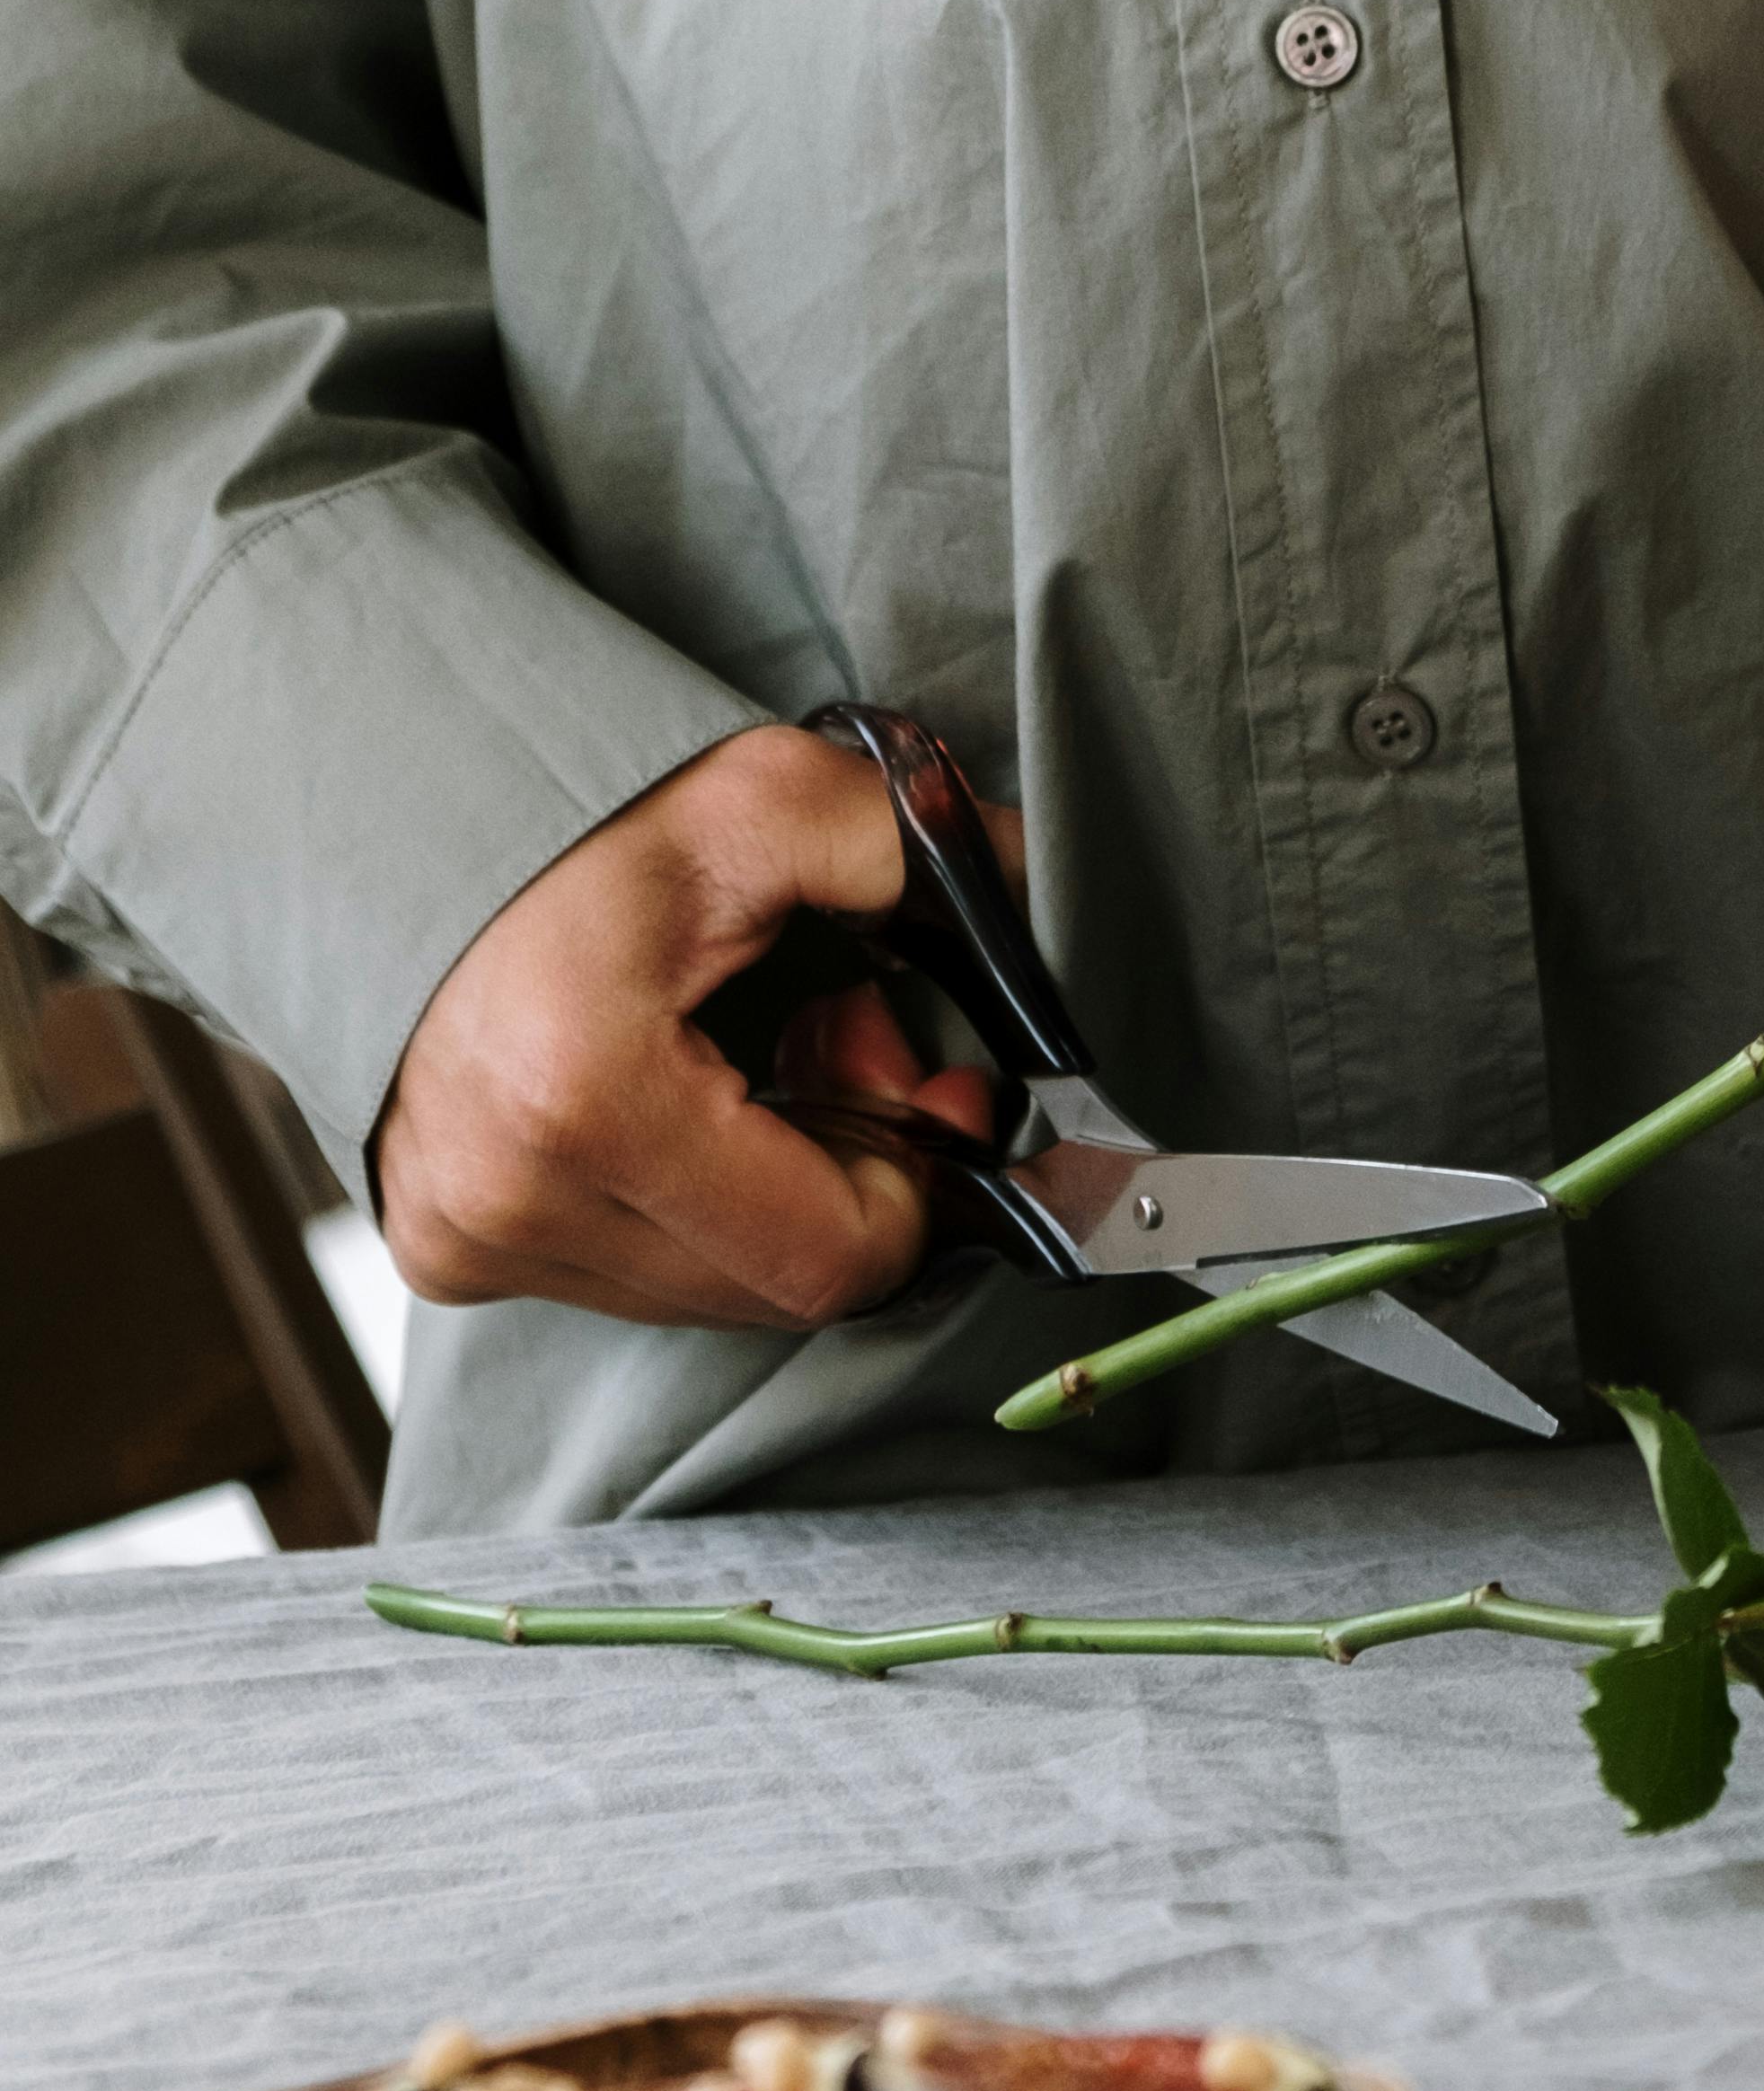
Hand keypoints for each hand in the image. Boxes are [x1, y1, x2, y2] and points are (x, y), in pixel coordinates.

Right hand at [376, 727, 1010, 1329]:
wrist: (380, 810)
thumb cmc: (564, 804)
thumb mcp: (765, 798)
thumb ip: (924, 860)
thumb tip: (1056, 906)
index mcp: (585, 1103)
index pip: (831, 1259)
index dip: (915, 1186)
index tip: (930, 1088)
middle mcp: (509, 1201)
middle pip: (778, 1286)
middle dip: (849, 1180)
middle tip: (842, 1045)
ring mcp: (465, 1240)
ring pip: (712, 1292)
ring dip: (772, 1194)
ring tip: (755, 1062)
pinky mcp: (445, 1252)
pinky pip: (632, 1277)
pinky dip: (693, 1207)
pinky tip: (682, 1100)